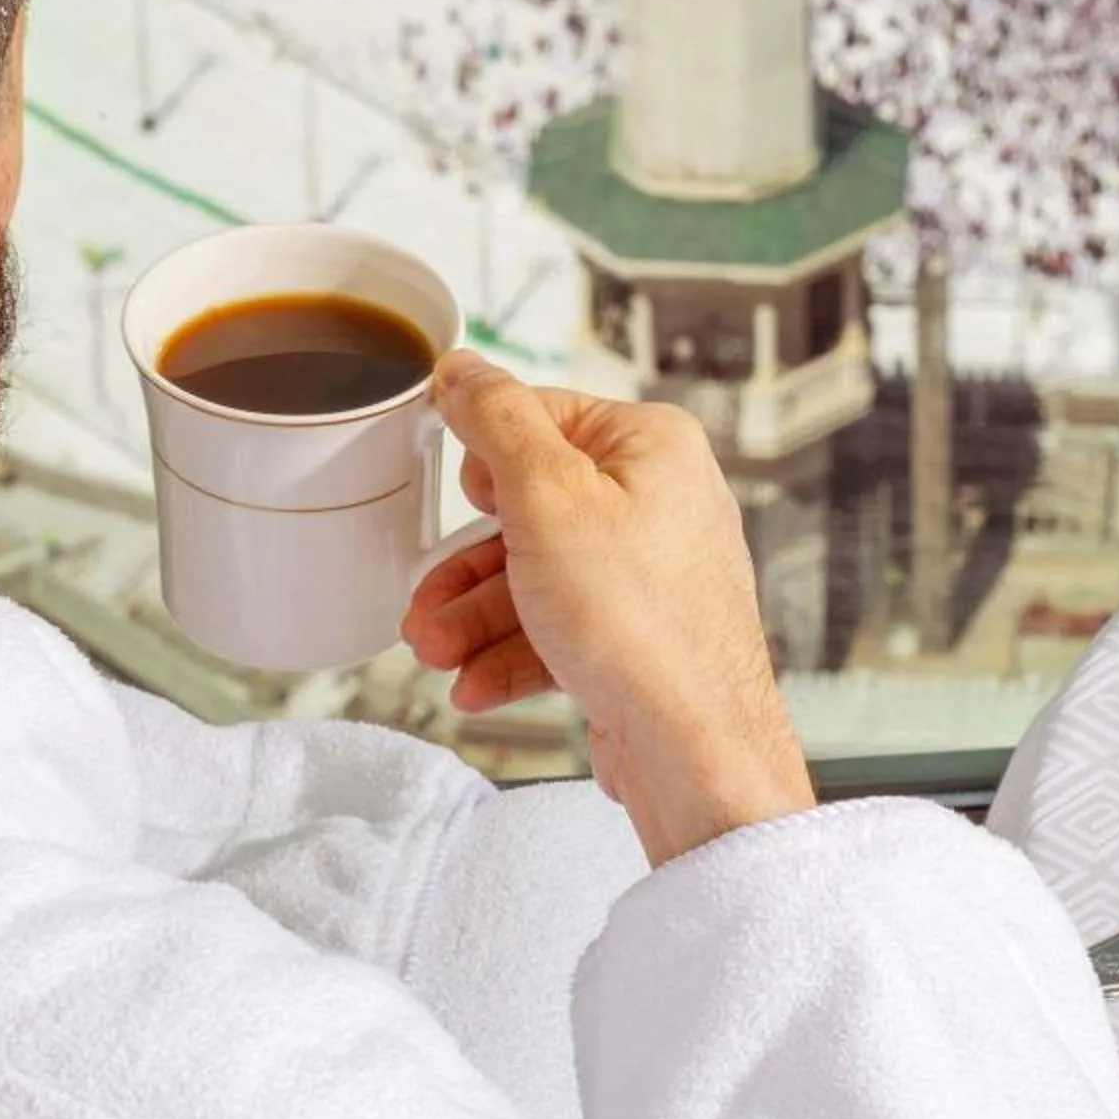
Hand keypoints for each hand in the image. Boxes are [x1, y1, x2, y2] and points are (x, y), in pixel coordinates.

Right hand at [402, 351, 814, 866]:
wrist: (693, 749)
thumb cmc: (639, 625)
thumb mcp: (546, 498)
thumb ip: (498, 422)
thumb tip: (465, 369)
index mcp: (652, 446)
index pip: (543, 417)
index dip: (484, 458)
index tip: (445, 490)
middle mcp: (662, 502)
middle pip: (531, 509)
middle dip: (468, 566)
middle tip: (424, 604)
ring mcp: (654, 574)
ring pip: (540, 578)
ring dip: (478, 619)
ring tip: (436, 654)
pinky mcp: (642, 636)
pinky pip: (563, 629)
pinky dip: (515, 655)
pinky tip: (475, 686)